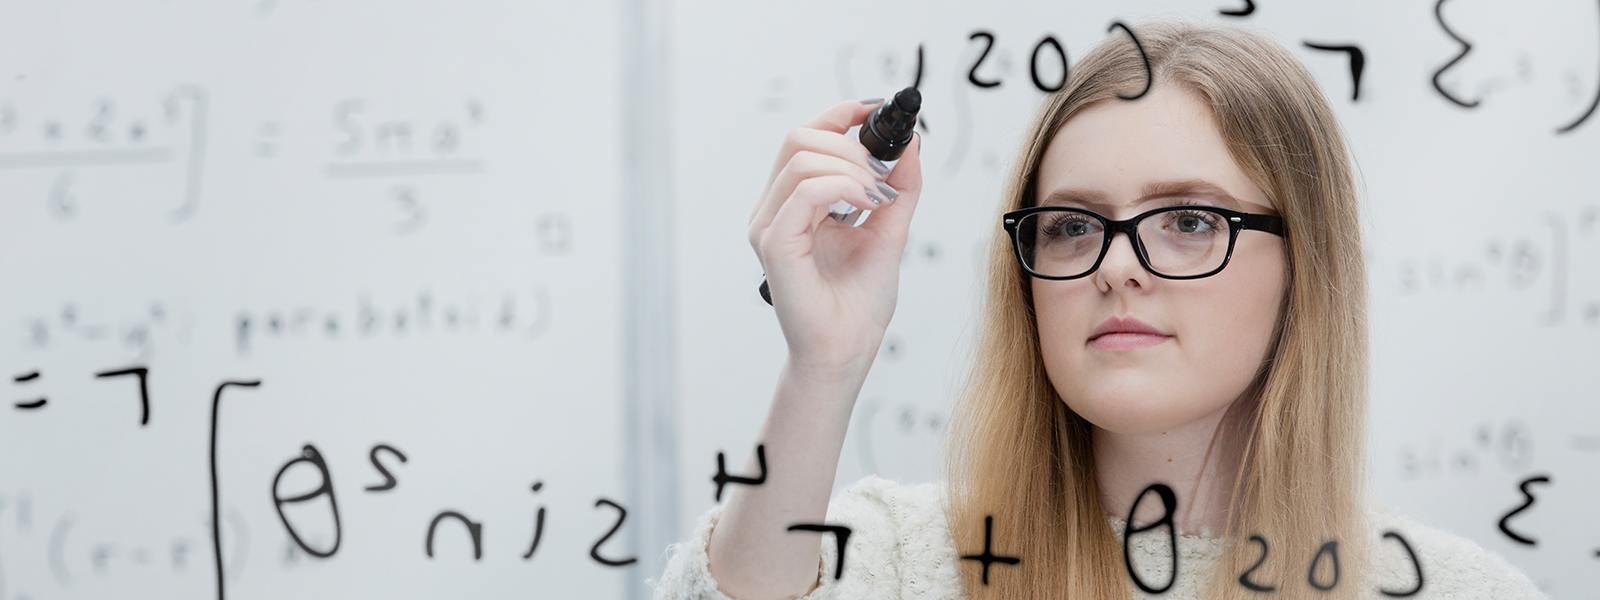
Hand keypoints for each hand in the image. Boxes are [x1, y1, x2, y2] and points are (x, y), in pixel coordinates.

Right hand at [748, 99, 923, 375]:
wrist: (847, 352)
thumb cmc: (858, 303)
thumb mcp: (889, 230)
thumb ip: (899, 187)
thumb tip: (912, 144)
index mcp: (793, 204)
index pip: (805, 138)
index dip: (840, 114)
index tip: (878, 110)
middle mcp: (773, 211)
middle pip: (798, 138)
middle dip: (850, 144)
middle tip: (884, 175)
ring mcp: (768, 227)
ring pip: (802, 158)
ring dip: (852, 167)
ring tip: (880, 196)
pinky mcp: (775, 245)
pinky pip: (805, 191)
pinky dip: (844, 187)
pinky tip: (868, 203)